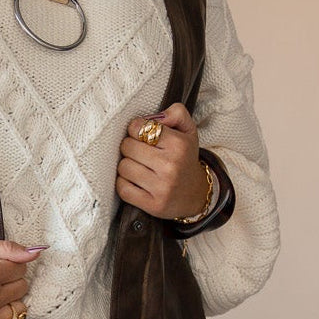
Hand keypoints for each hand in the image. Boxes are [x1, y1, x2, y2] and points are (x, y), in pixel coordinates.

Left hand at [116, 103, 207, 219]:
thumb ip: (175, 113)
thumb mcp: (188, 130)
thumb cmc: (185, 158)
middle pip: (127, 147)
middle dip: (130, 147)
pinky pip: (122, 188)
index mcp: (178, 144)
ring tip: (139, 167)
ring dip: (127, 166)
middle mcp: (171, 166)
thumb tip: (152, 117)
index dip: (135, 130)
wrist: (196, 194)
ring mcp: (162, 187)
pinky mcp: (153, 205)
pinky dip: (124, 184)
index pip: (137, 127)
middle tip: (140, 152)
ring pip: (123, 167)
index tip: (142, 135)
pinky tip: (136, 181)